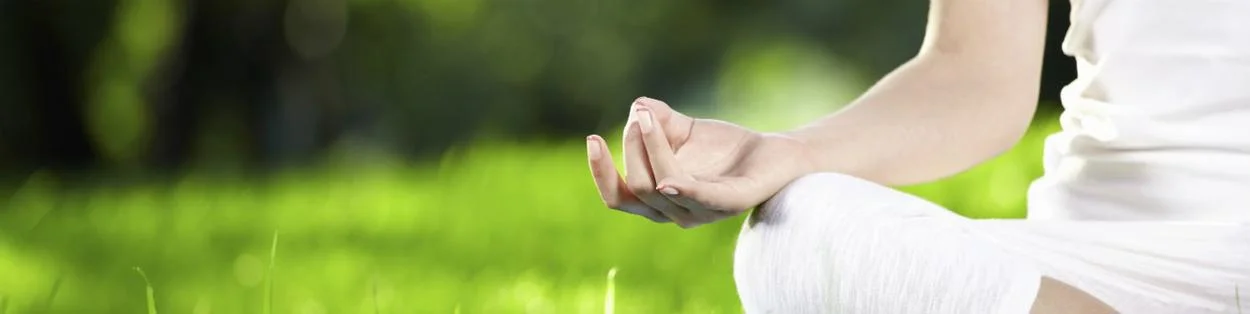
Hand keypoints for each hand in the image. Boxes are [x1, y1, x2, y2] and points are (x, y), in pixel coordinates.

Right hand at [585, 97, 815, 227]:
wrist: (776, 153)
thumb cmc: (725, 148)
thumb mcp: (683, 128)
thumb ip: (656, 118)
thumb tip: (637, 106)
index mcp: (660, 200)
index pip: (618, 197)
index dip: (601, 172)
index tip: (592, 139)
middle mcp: (677, 212)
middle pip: (637, 187)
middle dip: (632, 147)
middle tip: (642, 116)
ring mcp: (703, 212)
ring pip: (660, 188)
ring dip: (651, 149)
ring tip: (650, 118)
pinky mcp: (731, 203)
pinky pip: (700, 199)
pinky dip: (682, 188)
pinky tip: (668, 177)